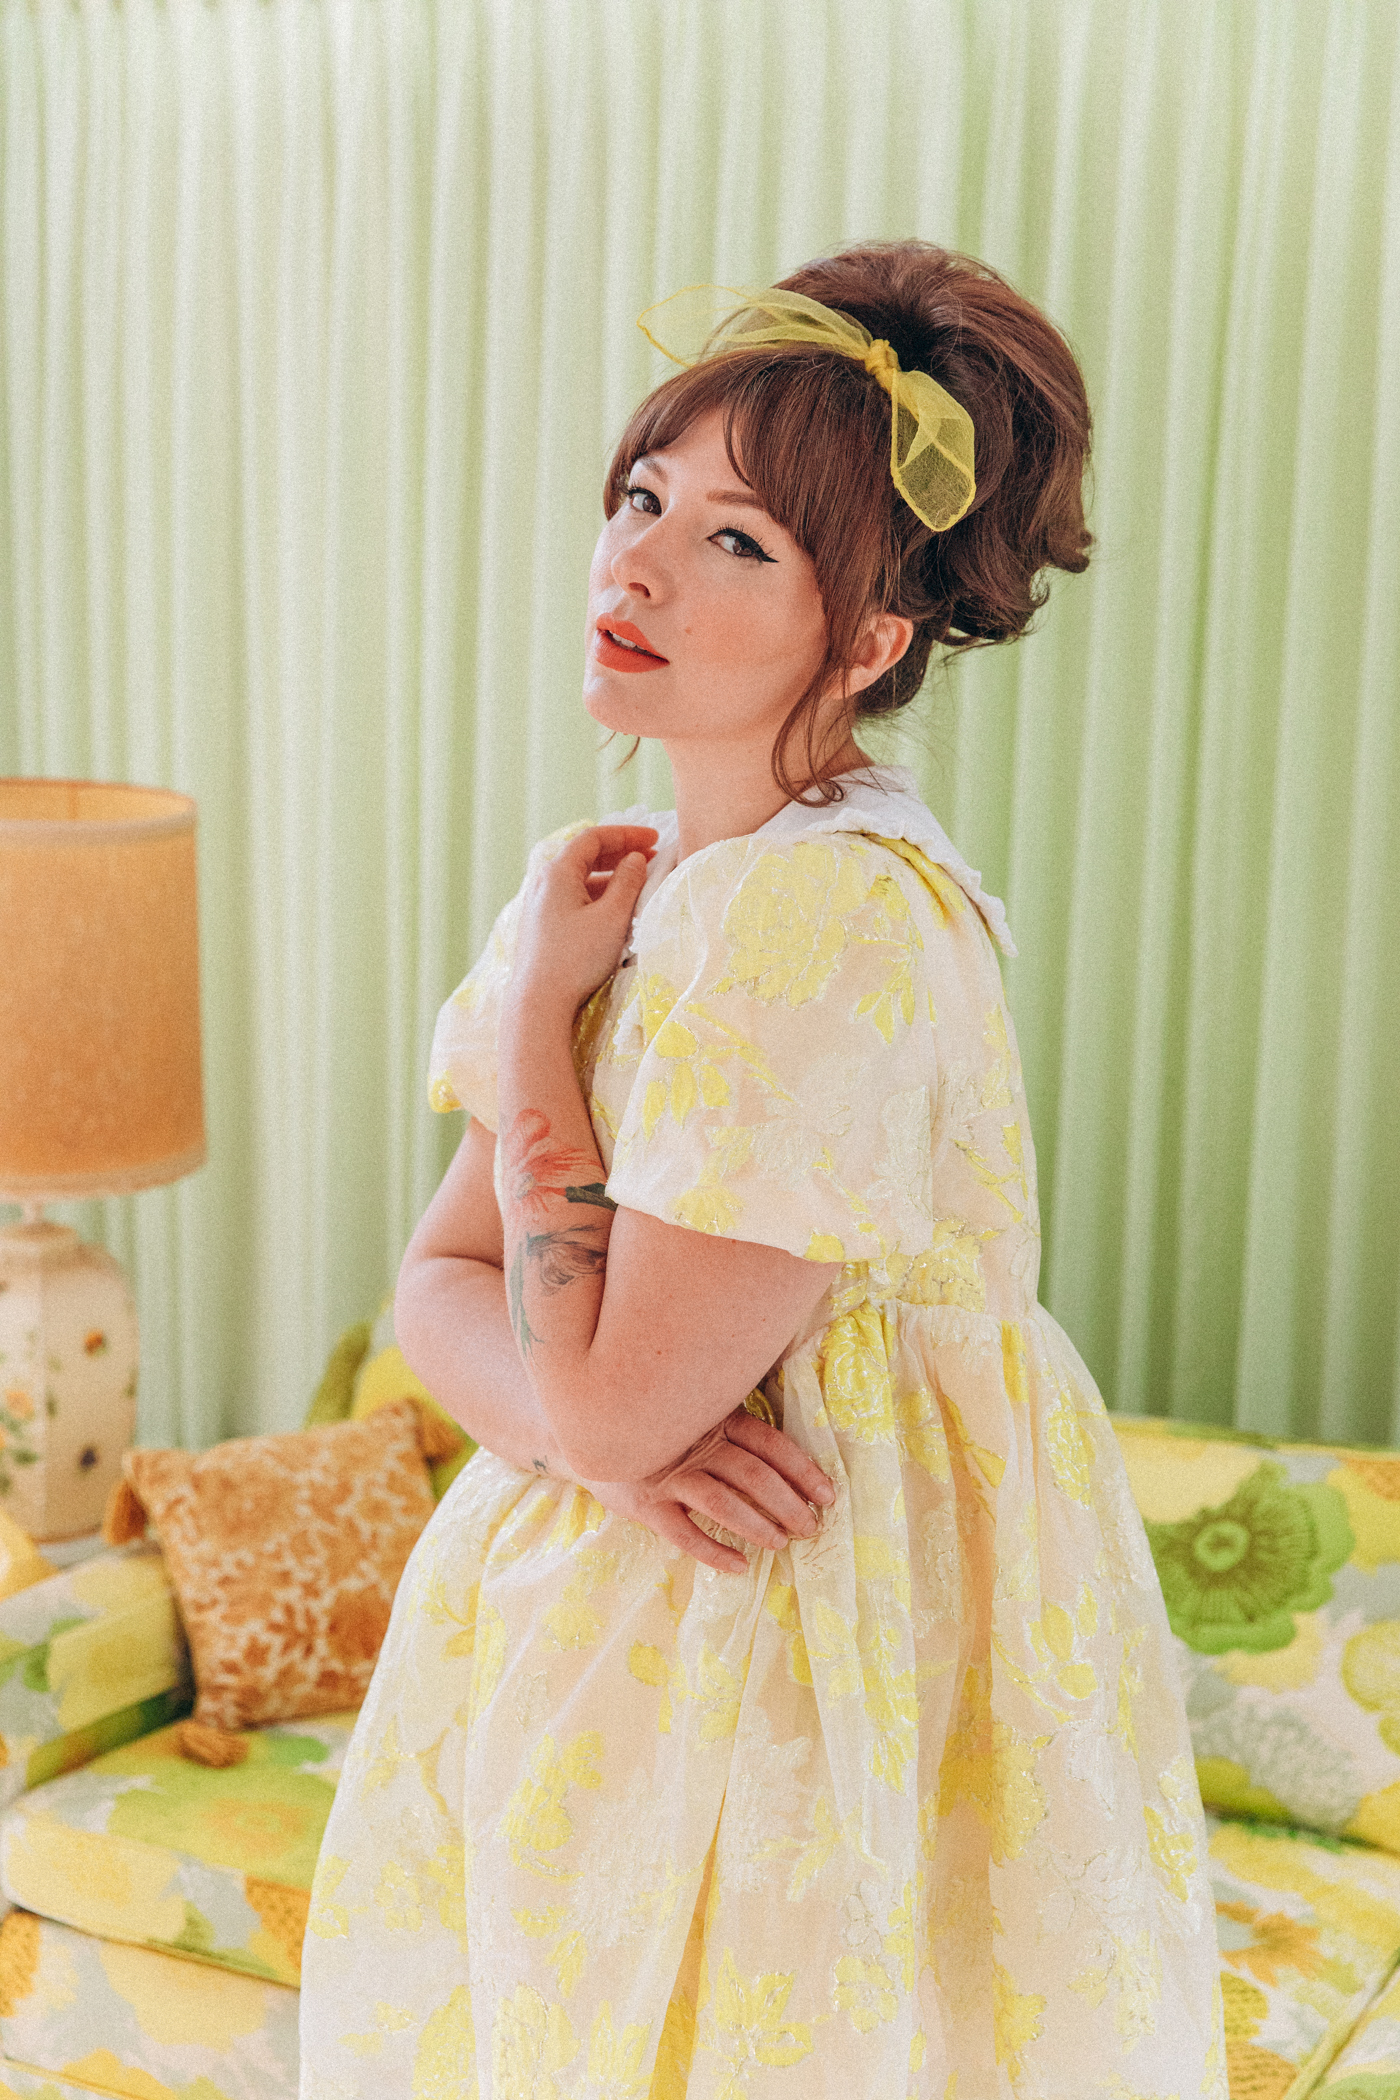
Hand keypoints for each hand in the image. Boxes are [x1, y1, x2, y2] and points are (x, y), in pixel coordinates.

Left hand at [509, 824, 658, 1016]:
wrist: (539, 1003)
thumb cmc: (576, 958)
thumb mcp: (612, 917)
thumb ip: (628, 882)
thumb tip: (635, 860)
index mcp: (558, 873)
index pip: (594, 838)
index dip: (627, 834)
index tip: (654, 839)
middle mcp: (544, 884)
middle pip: (585, 856)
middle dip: (619, 854)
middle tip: (649, 857)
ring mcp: (540, 906)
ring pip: (580, 880)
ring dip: (610, 877)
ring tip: (637, 886)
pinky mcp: (542, 927)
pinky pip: (573, 899)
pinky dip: (597, 896)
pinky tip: (615, 911)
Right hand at [584, 1407, 836, 1574]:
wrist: (591, 1432)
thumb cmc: (659, 1429)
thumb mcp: (697, 1415)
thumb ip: (732, 1429)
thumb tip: (787, 1462)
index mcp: (715, 1420)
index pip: (770, 1444)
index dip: (802, 1470)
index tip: (828, 1496)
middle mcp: (695, 1445)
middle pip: (753, 1475)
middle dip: (788, 1504)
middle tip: (811, 1528)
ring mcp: (668, 1475)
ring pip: (723, 1503)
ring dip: (757, 1526)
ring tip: (780, 1544)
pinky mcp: (645, 1505)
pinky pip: (684, 1534)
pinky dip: (713, 1552)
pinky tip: (737, 1566)